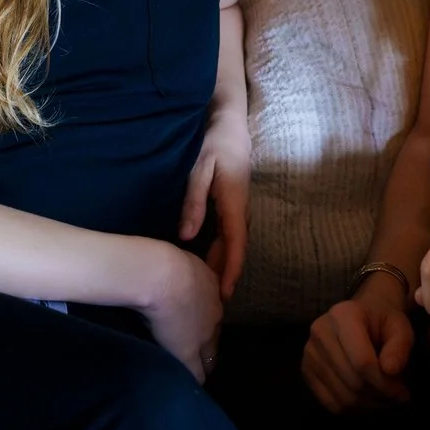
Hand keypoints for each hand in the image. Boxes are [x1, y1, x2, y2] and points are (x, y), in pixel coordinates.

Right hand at [139, 243, 226, 381]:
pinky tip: (187, 384)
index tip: (193, 324)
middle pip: (215, 336)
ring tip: (191, 370)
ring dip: (201, 363)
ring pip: (209, 357)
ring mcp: (203, 336)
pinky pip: (197, 373)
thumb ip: (182, 273)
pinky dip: (193, 379)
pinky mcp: (189, 353)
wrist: (162, 276)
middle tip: (195, 351)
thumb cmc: (165, 262)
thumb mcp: (180, 262)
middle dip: (207, 344)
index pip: (212, 311)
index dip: (203, 320)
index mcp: (211, 290)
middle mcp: (213, 315)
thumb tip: (171, 276)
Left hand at [178, 106, 250, 300]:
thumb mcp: (199, 170)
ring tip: (209, 291)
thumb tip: (187, 237)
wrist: (229, 124)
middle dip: (225, 277)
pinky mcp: (233, 206)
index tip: (224, 295)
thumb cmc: (213, 143)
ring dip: (223, 267)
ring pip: (232, 245)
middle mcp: (241, 211)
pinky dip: (221, 254)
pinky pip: (229, 237)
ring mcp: (239, 209)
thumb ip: (193, 202)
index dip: (231, 272)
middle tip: (210, 305)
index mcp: (235, 204)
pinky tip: (208, 264)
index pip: (236, 246)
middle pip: (234, 251)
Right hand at [302, 272, 415, 412]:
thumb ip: (400, 346)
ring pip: (342, 396)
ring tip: (384, 398)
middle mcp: (320, 332)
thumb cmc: (383, 321)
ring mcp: (309, 352)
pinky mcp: (306, 369)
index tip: (402, 392)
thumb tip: (390, 370)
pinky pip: (330, 403)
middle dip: (379, 395)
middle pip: (352, 381)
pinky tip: (367, 400)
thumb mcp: (400, 327)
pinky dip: (352, 409)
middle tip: (397, 397)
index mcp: (343, 315)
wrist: (363, 314)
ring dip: (368, 404)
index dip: (384, 383)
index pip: (362, 361)